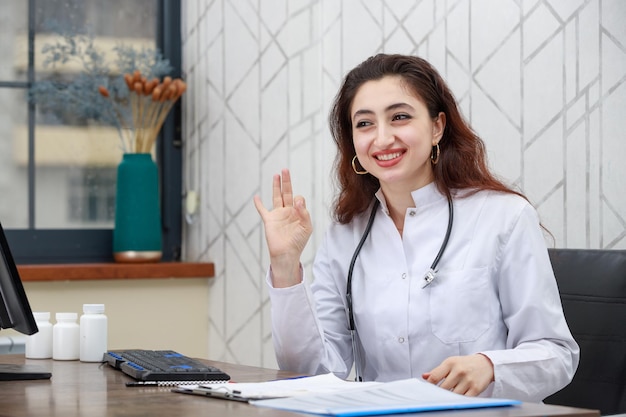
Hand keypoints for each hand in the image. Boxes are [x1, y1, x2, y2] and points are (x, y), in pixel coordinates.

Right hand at [253, 169, 312, 286]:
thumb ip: (304, 212)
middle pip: (287, 193)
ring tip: (277, 175)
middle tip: (285, 169)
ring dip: (276, 186)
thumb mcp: (306, 227)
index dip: (299, 200)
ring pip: (276, 197)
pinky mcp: (269, 220)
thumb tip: (298, 199)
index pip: (298, 199)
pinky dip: (258, 204)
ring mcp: (278, 215)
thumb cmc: (298, 242)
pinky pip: (262, 210)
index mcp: (298, 213)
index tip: (298, 204)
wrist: (287, 253)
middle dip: (286, 181)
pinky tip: (256, 197)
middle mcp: (288, 212)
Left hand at [422, 354, 493, 395]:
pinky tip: (456, 399)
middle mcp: (459, 371)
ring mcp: (468, 380)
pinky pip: (463, 399)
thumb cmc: (465, 364)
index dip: (429, 385)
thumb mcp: (450, 363)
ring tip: (446, 397)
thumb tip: (424, 377)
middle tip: (436, 396)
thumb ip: (437, 371)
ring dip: (448, 397)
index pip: (434, 377)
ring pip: (452, 395)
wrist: (486, 363)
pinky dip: (458, 400)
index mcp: (450, 363)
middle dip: (438, 393)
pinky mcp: (475, 389)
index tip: (427, 390)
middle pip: (443, 388)